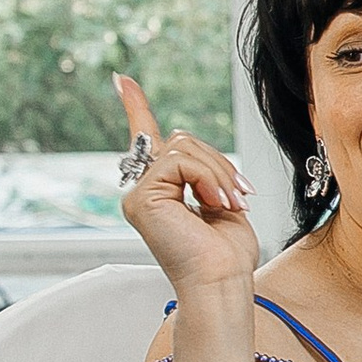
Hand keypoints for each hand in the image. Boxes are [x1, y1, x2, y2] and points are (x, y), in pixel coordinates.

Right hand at [114, 75, 257, 293]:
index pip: (148, 140)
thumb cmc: (226, 253)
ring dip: (217, 173)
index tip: (122, 81)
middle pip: (181, 141)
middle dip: (217, 163)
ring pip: (182, 148)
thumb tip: (192, 148)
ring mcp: (138, 194)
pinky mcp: (141, 198)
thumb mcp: (220, 199)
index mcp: (163, 190)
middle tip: (238, 194)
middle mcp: (144, 190)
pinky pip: (180, 162)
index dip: (135, 107)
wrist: (221, 281)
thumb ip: (203, 171)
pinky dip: (207, 178)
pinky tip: (214, 203)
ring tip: (229, 204)